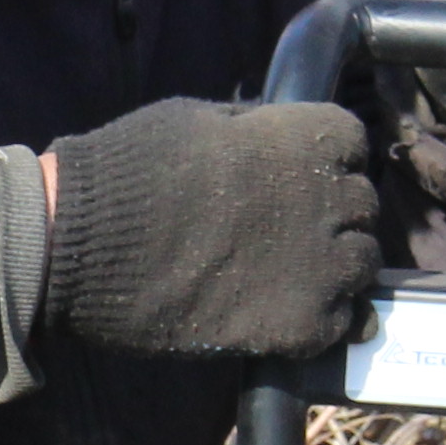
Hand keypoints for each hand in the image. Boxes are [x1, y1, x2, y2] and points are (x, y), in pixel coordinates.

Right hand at [36, 99, 380, 357]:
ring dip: (334, 267)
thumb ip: (252, 131)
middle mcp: (328, 197)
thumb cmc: (129, 170)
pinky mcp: (300, 323)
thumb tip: (269, 138)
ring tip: (287, 275)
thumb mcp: (198, 120)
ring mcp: (320, 265)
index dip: (326, 162)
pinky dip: (318, 320)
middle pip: (362, 206)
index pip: (353, 144)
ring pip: (363, 263)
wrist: (82, 240)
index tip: (297, 178)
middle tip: (286, 232)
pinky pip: (340, 322)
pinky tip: (282, 315)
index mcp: (305, 138)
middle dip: (331, 214)